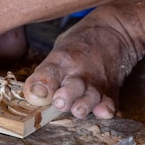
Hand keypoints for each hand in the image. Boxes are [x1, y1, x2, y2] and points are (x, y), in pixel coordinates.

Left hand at [22, 7, 144, 118]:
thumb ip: (45, 74)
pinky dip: (106, 110)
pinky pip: (110, 104)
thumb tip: (32, 95)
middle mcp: (78, 73)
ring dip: (83, 106)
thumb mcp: (58, 51)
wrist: (113, 33)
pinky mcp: (111, 92)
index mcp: (61, 60)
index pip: (47, 75)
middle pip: (70, 88)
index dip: (39, 86)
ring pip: (90, 98)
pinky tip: (103, 111)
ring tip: (78, 110)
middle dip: (64, 98)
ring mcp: (96, 84)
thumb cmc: (79, 45)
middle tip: (59, 103)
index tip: (34, 94)